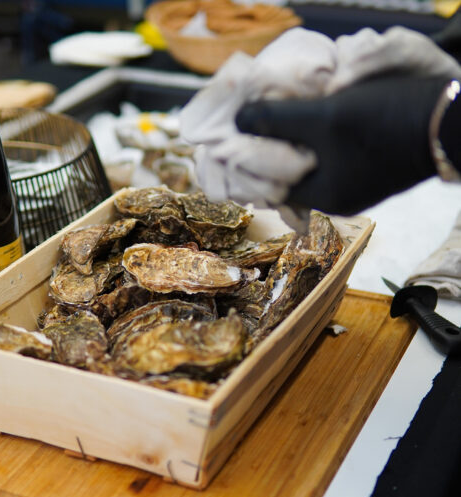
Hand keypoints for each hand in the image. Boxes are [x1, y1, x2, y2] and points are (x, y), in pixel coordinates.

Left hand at [236, 75, 448, 214]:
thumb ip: (279, 121)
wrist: (447, 119)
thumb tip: (238, 121)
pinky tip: (315, 122)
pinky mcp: (370, 170)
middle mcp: (339, 198)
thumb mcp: (324, 117)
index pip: (273, 188)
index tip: (241, 139)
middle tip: (259, 124)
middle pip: (293, 177)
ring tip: (284, 118)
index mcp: (324, 196)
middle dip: (275, 152)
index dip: (253, 164)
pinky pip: (334, 160)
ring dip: (298, 144)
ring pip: (314, 166)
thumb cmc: (382, 122)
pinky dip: (320, 144)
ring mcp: (357, 186)